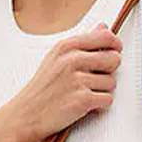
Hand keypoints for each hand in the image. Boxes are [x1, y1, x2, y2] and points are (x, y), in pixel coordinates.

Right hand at [2, 22, 122, 141]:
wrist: (26, 114)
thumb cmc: (42, 88)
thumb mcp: (57, 57)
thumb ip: (82, 42)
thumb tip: (103, 26)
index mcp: (66, 46)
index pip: (105, 36)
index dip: (115, 45)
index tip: (115, 51)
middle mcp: (72, 61)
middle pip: (114, 59)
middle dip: (110, 70)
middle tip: (96, 77)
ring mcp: (77, 81)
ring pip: (112, 82)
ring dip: (103, 90)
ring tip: (86, 92)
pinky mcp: (82, 100)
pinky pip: (107, 99)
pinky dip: (100, 105)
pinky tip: (86, 104)